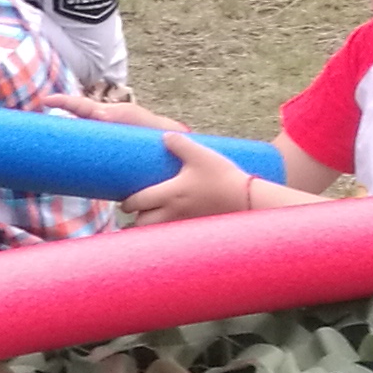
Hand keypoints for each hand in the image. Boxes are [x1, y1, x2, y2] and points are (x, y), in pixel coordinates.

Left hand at [116, 129, 259, 223]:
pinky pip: (174, 237)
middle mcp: (173, 212)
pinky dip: (166, 235)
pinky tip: (169, 230)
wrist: (247, 199)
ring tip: (149, 222)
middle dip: (135, 219)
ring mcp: (184, 224)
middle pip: (142, 223)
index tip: (125, 201)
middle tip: (135, 212)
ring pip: (157, 233)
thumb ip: (180, 143)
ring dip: (149, 229)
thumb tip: (164, 136)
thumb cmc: (223, 177)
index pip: (138, 202)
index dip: (128, 203)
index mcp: (170, 194)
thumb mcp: (200, 154)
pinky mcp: (196, 230)